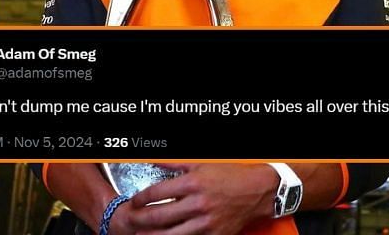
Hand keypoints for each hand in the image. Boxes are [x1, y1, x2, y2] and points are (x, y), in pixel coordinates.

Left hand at [111, 163, 276, 234]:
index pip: (157, 192)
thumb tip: (153, 161)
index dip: (141, 199)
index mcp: (193, 183)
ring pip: (171, 234)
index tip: (135, 202)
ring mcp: (206, 222)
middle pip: (159, 216)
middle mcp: (198, 204)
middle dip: (140, 219)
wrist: (257, 191)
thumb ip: (173, 164)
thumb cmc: (230, 176)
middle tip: (131, 220)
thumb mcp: (201, 164)